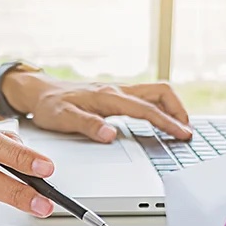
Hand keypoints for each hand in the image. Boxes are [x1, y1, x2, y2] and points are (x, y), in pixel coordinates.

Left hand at [4, 73, 192, 143]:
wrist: (39, 93)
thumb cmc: (50, 107)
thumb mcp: (64, 119)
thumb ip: (88, 126)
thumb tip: (111, 135)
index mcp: (109, 97)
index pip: (147, 109)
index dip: (168, 122)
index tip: (183, 134)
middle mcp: (117, 91)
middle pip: (160, 92)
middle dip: (178, 110)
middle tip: (187, 131)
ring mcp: (118, 92)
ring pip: (155, 92)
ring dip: (171, 107)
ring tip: (180, 127)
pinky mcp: (116, 96)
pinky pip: (146, 98)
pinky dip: (160, 107)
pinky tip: (161, 121)